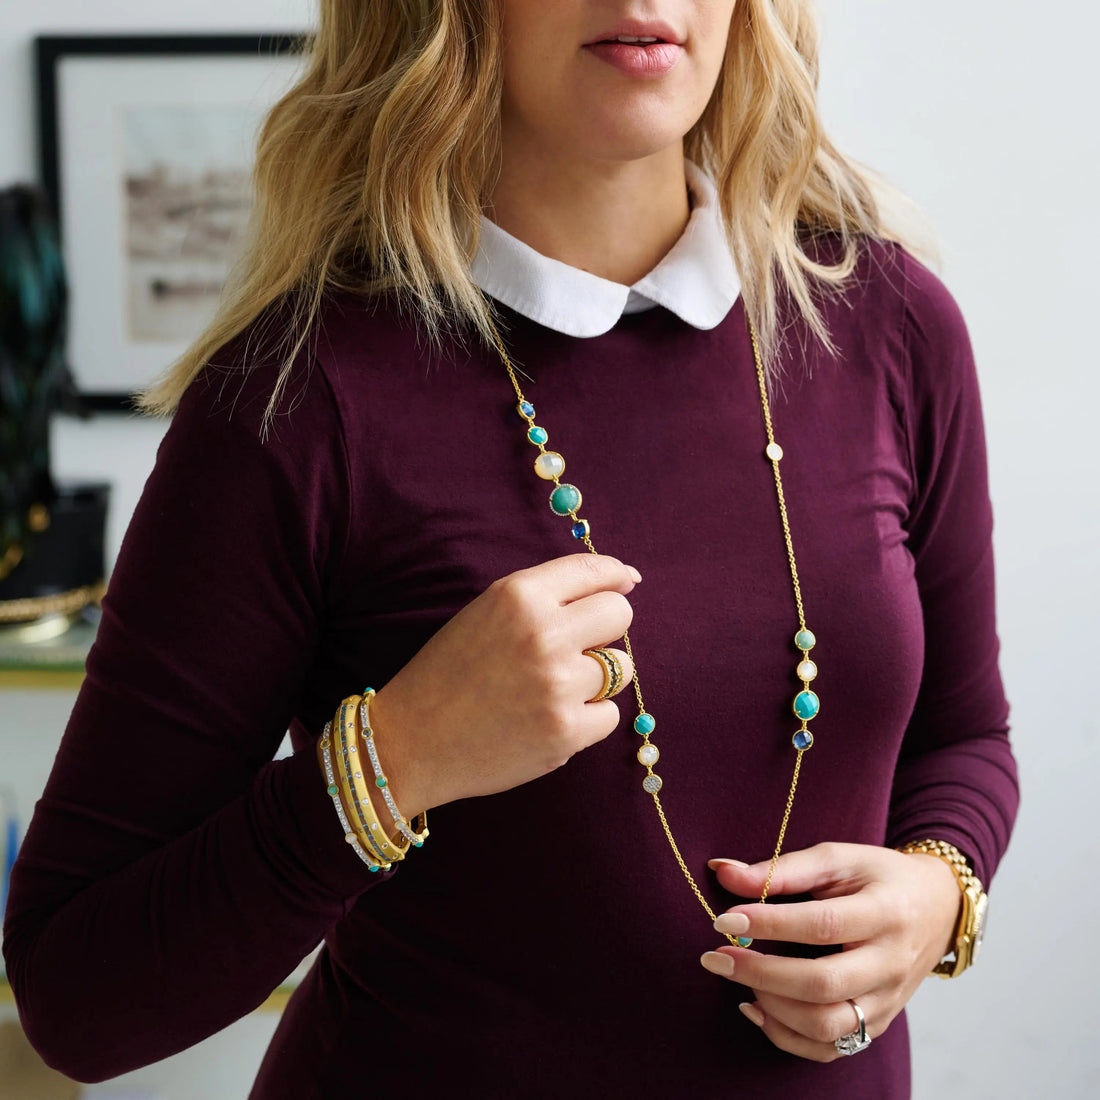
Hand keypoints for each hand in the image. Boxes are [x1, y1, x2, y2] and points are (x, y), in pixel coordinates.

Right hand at [366, 552, 639, 815]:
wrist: (410, 741)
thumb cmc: (450, 671)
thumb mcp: (487, 611)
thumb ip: (549, 595)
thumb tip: (626, 579)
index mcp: (519, 596)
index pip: (595, 571)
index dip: (615, 576)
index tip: (622, 583)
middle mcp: (543, 634)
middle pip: (619, 614)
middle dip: (605, 628)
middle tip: (574, 647)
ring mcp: (558, 685)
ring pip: (621, 666)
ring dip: (596, 676)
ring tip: (551, 688)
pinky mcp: (565, 732)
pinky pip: (609, 714)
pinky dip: (587, 718)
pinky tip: (548, 719)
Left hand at [699, 841, 961, 1061]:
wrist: (936, 908)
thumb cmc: (878, 877)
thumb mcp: (838, 858)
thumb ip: (782, 869)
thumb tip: (721, 871)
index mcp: (885, 913)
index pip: (822, 925)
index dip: (769, 923)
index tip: (724, 919)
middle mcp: (890, 964)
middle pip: (822, 984)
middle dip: (760, 973)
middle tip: (715, 957)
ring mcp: (887, 1001)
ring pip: (827, 1027)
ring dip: (771, 1007)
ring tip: (735, 977)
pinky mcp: (878, 1024)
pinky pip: (831, 1049)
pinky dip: (786, 1036)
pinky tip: (756, 1006)